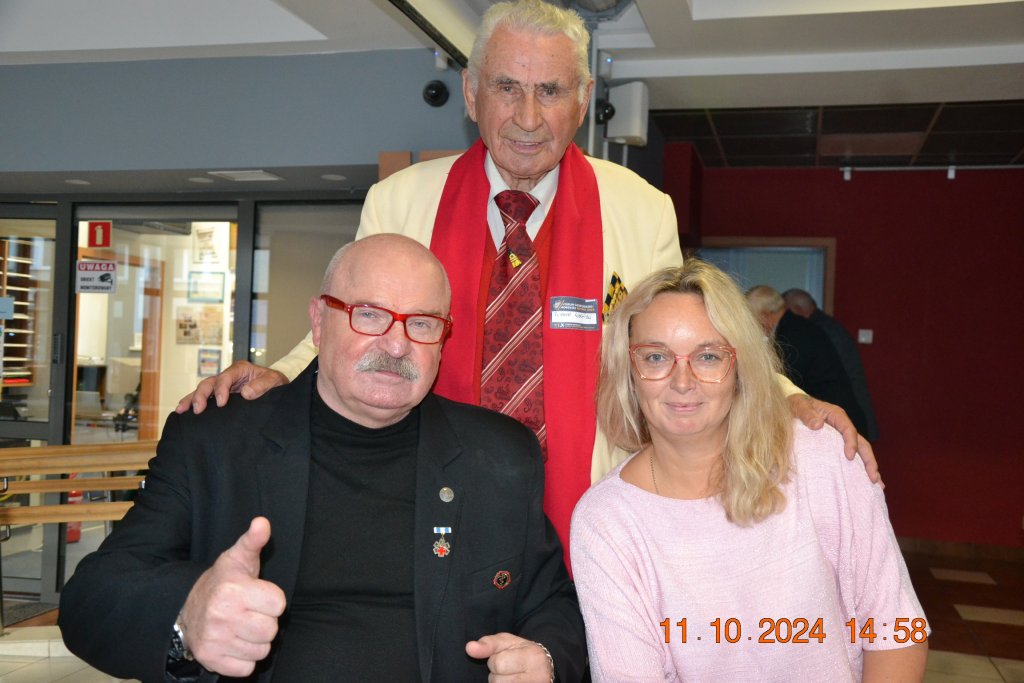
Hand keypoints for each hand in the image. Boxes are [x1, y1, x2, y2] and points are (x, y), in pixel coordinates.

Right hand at [175, 361, 287, 414]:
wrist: (275, 387)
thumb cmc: (275, 382)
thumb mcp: (274, 381)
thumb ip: (262, 386)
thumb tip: (246, 393)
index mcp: (240, 369)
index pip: (225, 377)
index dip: (221, 389)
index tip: (221, 403)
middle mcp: (228, 376)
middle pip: (209, 382)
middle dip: (201, 395)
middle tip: (198, 410)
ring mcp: (222, 386)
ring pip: (203, 389)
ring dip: (191, 399)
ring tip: (181, 410)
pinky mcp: (219, 395)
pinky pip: (204, 397)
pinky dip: (192, 402)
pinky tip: (183, 411)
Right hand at [178, 517, 285, 677]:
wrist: (187, 609)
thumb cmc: (222, 582)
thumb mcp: (238, 558)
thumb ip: (254, 541)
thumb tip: (262, 523)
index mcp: (233, 591)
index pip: (279, 604)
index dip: (272, 600)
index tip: (258, 595)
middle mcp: (222, 617)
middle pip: (271, 630)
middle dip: (265, 621)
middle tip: (250, 612)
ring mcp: (215, 641)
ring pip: (262, 650)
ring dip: (255, 641)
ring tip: (242, 626)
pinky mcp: (211, 660)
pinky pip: (247, 668)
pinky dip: (244, 658)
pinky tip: (234, 642)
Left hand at [465, 633, 552, 681]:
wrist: (545, 668)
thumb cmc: (522, 652)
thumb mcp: (507, 642)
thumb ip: (488, 644)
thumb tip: (469, 648)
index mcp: (533, 657)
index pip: (499, 663)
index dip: (495, 660)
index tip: (505, 658)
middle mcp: (538, 677)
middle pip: (498, 681)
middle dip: (497, 675)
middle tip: (508, 670)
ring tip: (510, 678)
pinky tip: (511, 682)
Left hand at [787, 394, 880, 484]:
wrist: (794, 407)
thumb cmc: (797, 405)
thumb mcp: (798, 406)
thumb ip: (806, 414)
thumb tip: (818, 425)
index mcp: (836, 415)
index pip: (848, 429)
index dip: (851, 443)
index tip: (849, 457)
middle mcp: (843, 427)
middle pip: (862, 443)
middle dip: (869, 460)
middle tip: (873, 478)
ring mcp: (842, 437)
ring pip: (861, 452)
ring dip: (869, 468)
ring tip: (877, 485)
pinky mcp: (838, 446)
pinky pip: (852, 457)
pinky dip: (859, 469)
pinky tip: (864, 482)